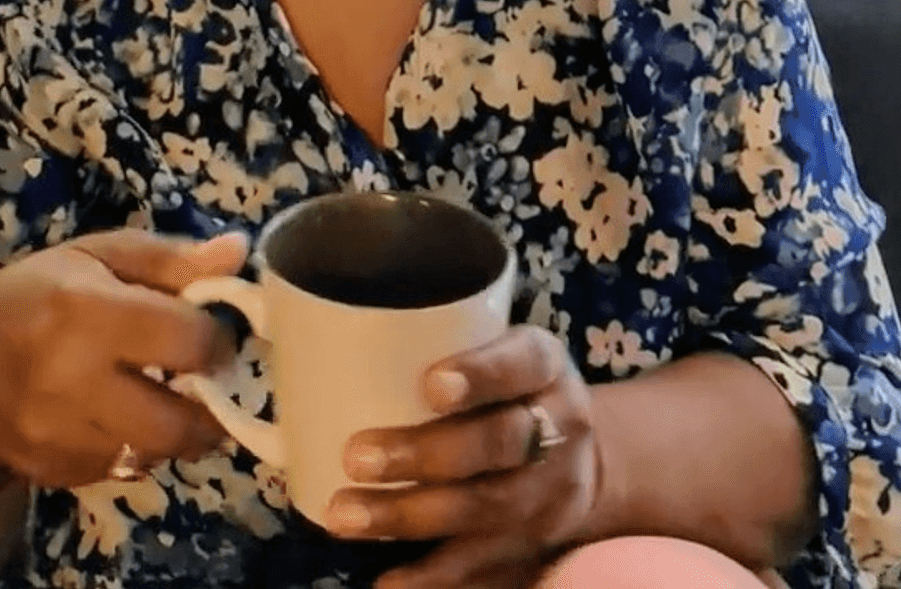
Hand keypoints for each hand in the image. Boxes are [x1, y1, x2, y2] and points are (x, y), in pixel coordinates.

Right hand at [0, 228, 248, 489]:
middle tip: (208, 382)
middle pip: (176, 421)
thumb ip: (170, 259)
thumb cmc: (34, 294)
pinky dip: (136, 446)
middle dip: (210, 406)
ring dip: (176, 429)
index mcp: (87, 311)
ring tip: (172, 397)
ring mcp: (59, 434)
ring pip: (154, 452)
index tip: (212, 332)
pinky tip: (125, 415)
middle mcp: (71, 379)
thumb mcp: (97, 255)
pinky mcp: (54, 471)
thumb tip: (239, 252)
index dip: (214, 337)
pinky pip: (121, 469)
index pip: (186, 339)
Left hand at [326, 327, 599, 588]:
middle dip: (427, 454)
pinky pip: (484, 568)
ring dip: (411, 516)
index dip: (480, 376)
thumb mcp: (495, 346)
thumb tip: (319, 336)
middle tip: (357, 457)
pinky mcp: (532, 548)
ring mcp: (548, 495)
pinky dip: (434, 578)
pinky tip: (388, 583)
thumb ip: (436, 340)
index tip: (431, 385)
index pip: (521, 363)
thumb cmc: (506, 385)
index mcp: (544, 366)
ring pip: (486, 510)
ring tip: (347, 516)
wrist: (580, 457)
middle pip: (499, 443)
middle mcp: (557, 429)